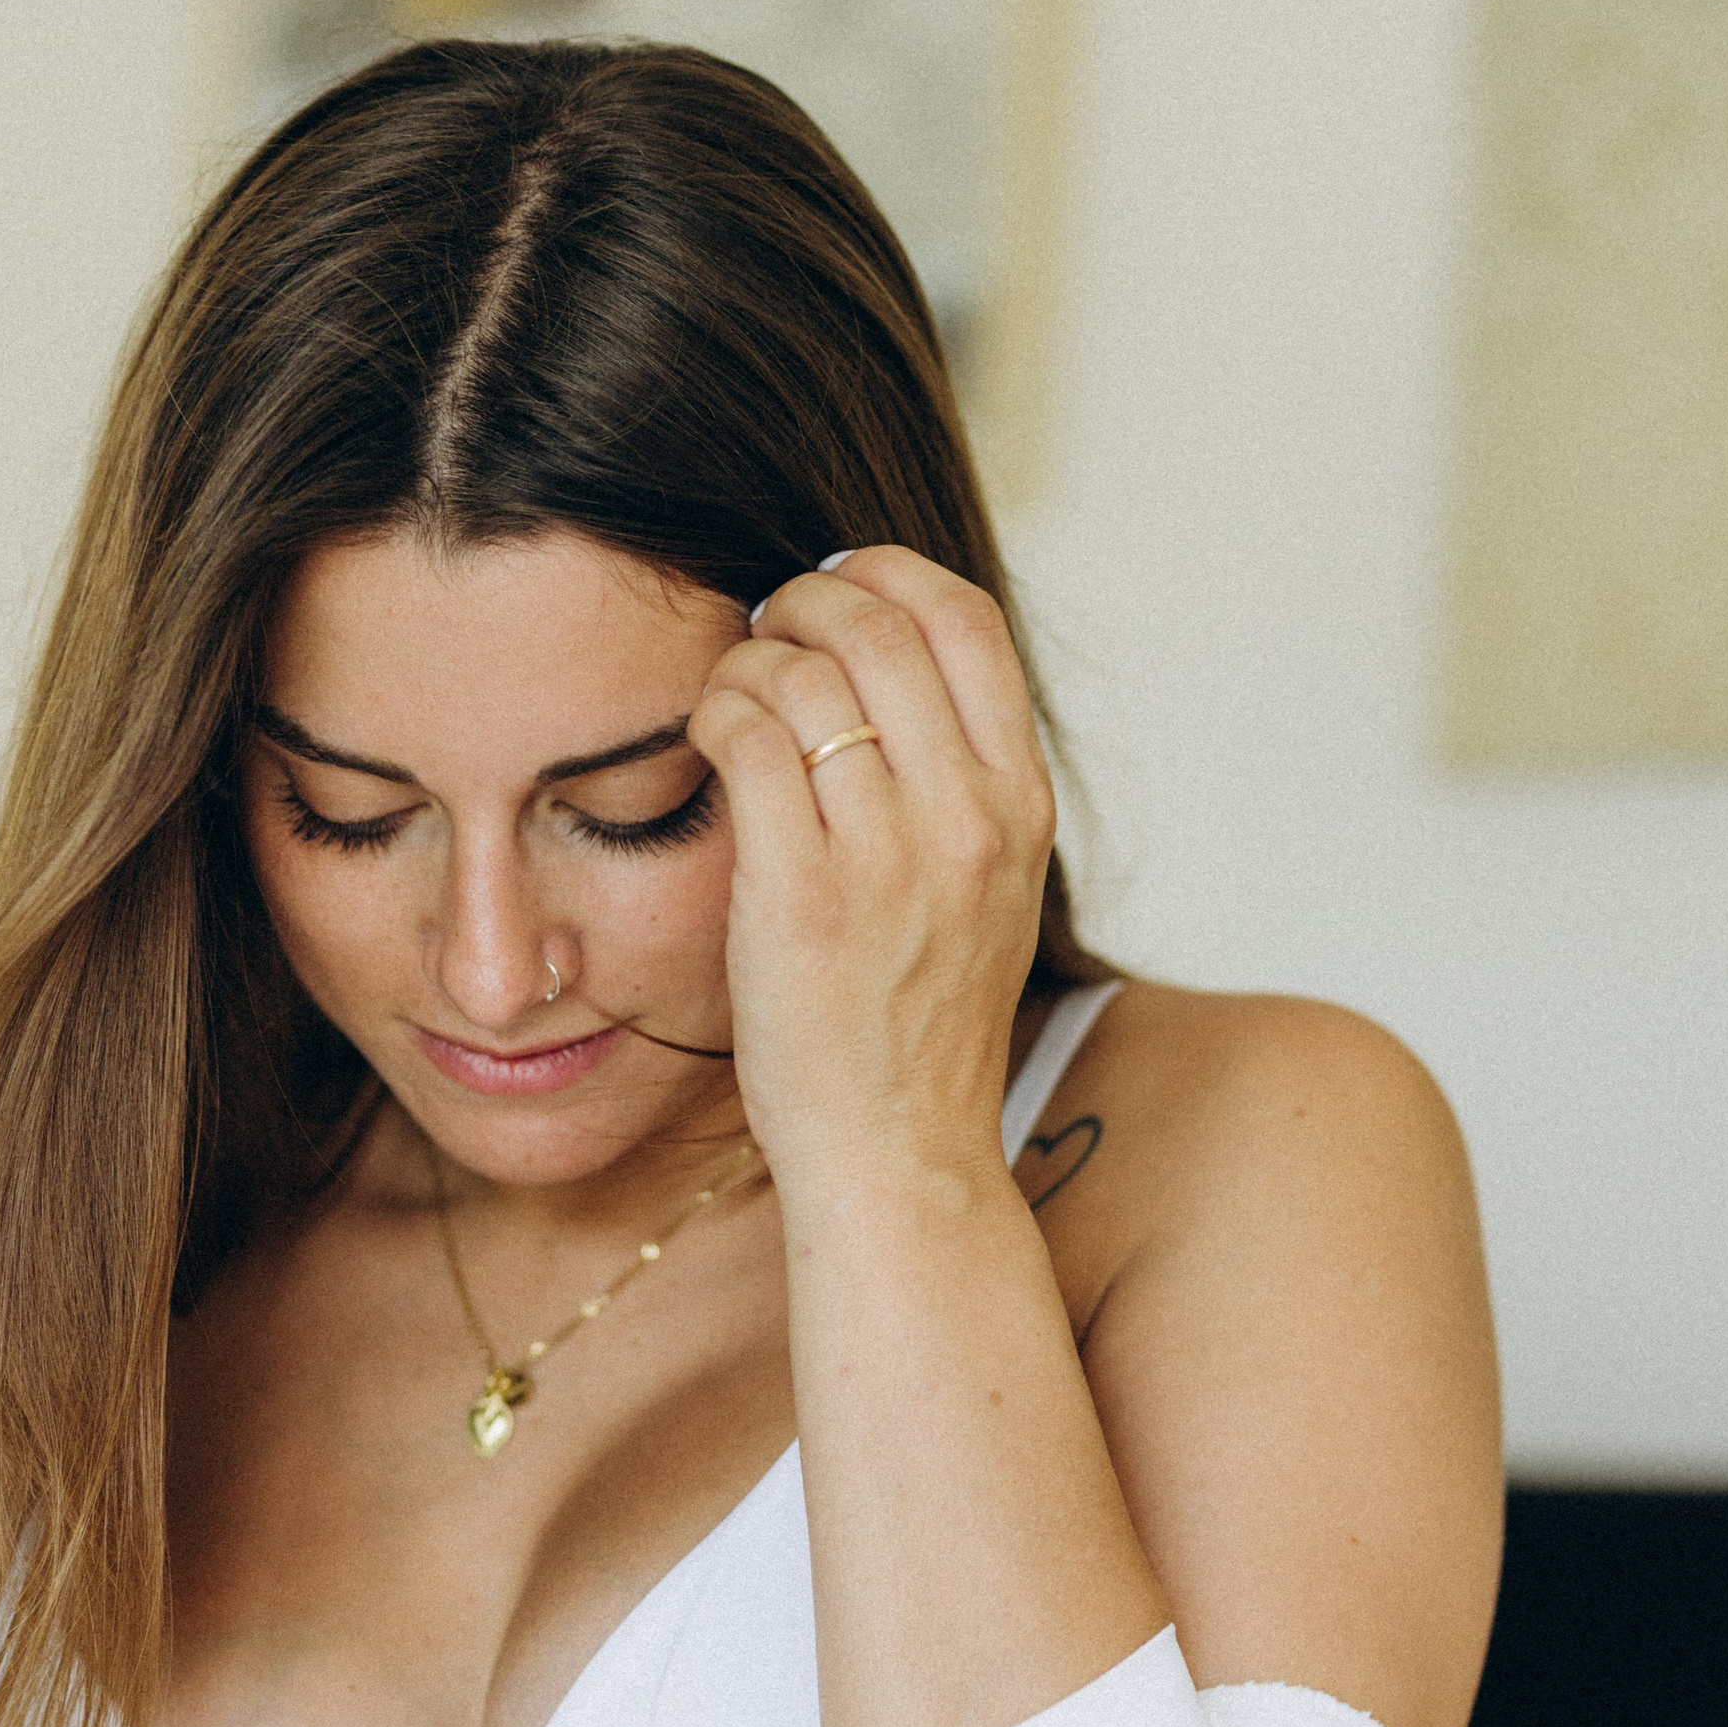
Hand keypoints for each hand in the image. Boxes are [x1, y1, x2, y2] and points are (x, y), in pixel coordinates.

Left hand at [687, 548, 1056, 1197]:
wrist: (899, 1151)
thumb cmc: (922, 1026)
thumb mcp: (990, 891)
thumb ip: (963, 785)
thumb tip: (894, 673)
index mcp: (1020, 805)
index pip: (968, 621)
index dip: (889, 575)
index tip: (837, 585)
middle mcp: (967, 819)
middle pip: (879, 627)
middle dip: (801, 603)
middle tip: (762, 628)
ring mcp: (887, 856)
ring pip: (805, 675)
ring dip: (749, 660)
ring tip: (731, 693)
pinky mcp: (802, 895)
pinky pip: (749, 740)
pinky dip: (716, 711)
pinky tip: (708, 735)